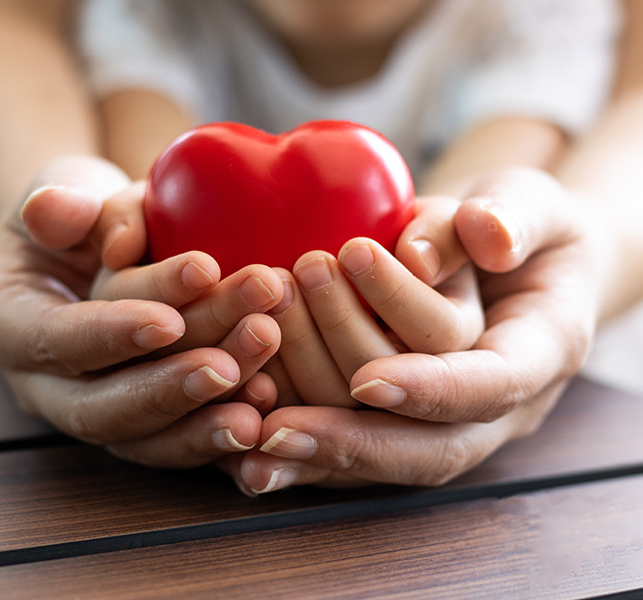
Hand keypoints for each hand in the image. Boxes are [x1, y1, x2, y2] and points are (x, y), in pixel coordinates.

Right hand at [0, 155, 283, 468]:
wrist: (99, 248)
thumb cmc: (82, 212)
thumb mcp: (60, 187)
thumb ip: (58, 200)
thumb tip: (59, 210)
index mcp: (8, 322)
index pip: (55, 341)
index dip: (110, 336)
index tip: (169, 321)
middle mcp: (47, 382)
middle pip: (105, 406)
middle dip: (176, 383)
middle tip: (248, 342)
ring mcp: (97, 407)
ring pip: (149, 433)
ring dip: (213, 407)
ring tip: (270, 371)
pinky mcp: (144, 421)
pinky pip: (179, 442)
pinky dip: (222, 432)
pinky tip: (268, 408)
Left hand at [231, 168, 595, 492]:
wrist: (506, 261)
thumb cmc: (520, 225)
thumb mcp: (533, 202)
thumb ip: (515, 215)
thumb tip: (482, 236)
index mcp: (541, 351)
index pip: (491, 386)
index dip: (432, 391)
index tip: (367, 380)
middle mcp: (496, 404)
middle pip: (430, 445)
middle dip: (353, 435)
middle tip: (277, 410)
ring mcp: (448, 418)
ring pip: (382, 449)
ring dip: (314, 422)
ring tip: (251, 377)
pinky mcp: (405, 419)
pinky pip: (354, 452)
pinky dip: (302, 453)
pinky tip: (245, 447)